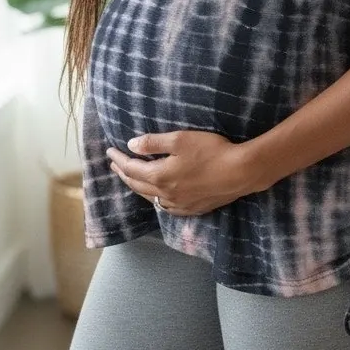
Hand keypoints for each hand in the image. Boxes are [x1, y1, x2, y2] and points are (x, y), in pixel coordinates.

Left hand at [105, 130, 251, 215]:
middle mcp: (166, 195)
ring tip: (130, 178)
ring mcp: (179, 205)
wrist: (240, 172)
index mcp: (160, 177)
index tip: (110, 151)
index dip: (119, 159)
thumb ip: (153, 143)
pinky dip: (154, 198)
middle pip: (137, 185)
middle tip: (114, 164)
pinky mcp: (193, 209)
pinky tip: (157, 195)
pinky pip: (165, 206)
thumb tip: (131, 145)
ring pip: (150, 198)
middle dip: (123, 173)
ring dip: (137, 187)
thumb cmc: (211, 151)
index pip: (131, 169)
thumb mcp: (180, 140)